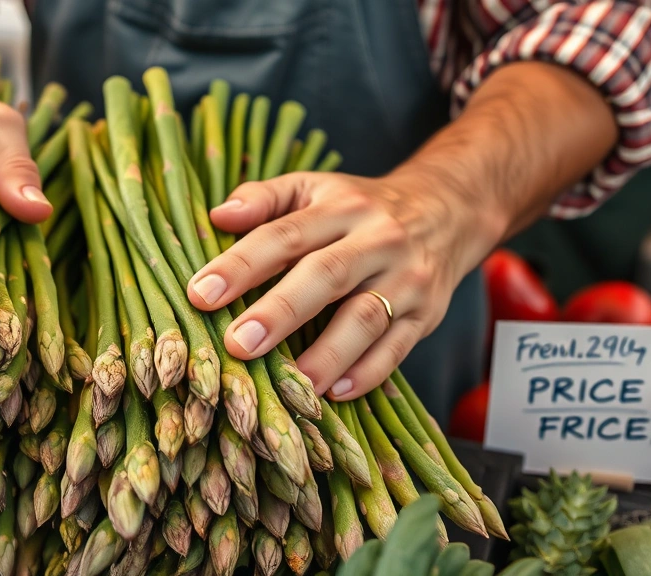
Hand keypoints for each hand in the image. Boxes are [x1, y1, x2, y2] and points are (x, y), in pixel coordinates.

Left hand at [186, 171, 498, 400]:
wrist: (449, 208)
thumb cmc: (360, 206)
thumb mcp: (314, 188)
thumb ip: (265, 198)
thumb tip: (219, 216)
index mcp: (338, 207)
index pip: (283, 235)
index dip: (241, 264)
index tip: (201, 294)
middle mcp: (375, 240)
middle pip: (325, 275)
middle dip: (280, 312)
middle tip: (238, 344)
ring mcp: (405, 279)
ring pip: (366, 317)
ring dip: (327, 353)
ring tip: (291, 383)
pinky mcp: (427, 314)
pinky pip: (399, 347)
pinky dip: (369, 372)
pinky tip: (337, 392)